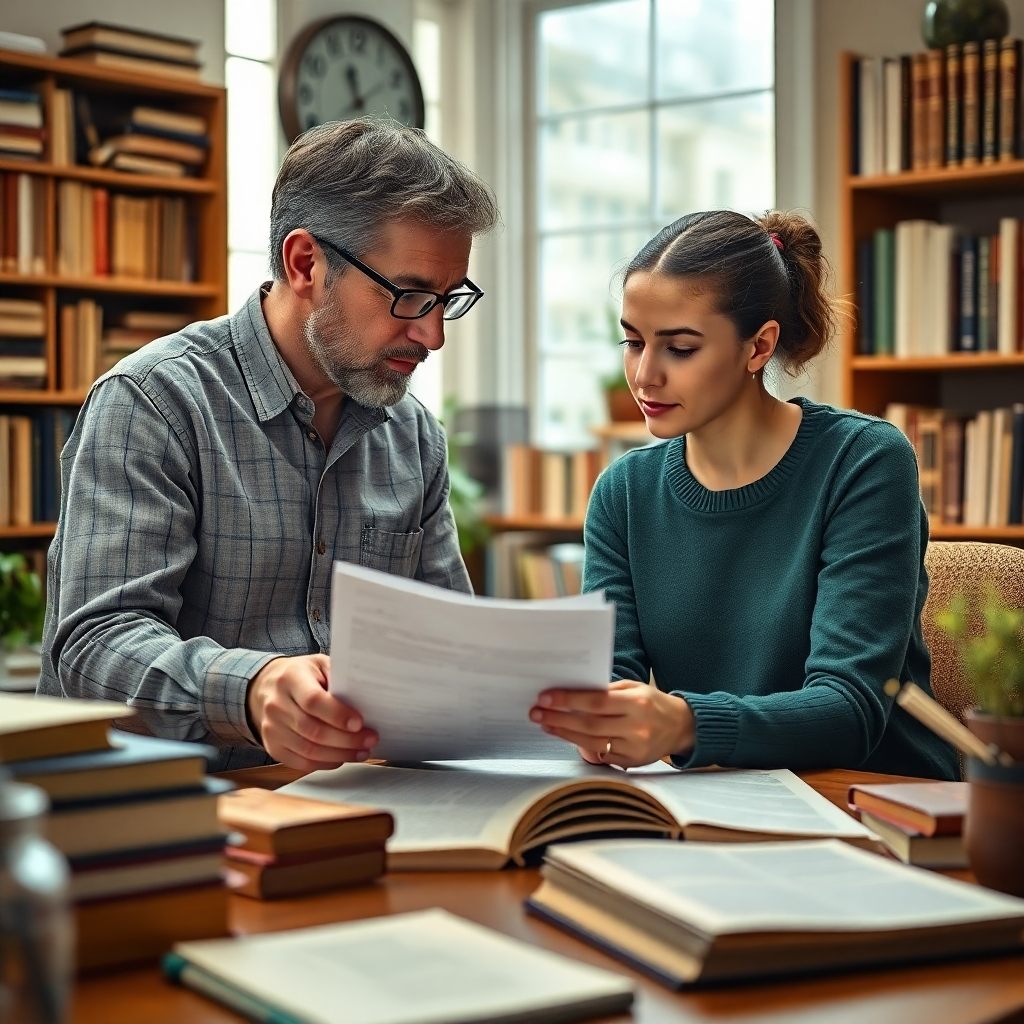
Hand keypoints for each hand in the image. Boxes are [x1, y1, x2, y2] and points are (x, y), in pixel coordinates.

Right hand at [246, 654, 377, 771]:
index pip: (313, 701)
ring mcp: (272, 728)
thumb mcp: (320, 664)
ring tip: (362, 751)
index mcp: (290, 678)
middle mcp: (276, 704)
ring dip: (340, 755)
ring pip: (308, 750)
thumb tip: (366, 699)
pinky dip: (325, 763)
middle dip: (347, 739)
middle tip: (370, 739)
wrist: (267, 686)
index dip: (338, 715)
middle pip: (313, 730)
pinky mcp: (273, 746)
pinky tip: (342, 758)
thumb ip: (339, 678)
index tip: (359, 723)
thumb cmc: (302, 674)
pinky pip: (301, 762)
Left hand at [529, 680, 693, 768]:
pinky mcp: (631, 763)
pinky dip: (581, 746)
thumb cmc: (653, 703)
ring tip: (546, 724)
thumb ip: (606, 691)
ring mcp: (634, 748)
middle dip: (559, 718)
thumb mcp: (634, 688)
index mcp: (637, 703)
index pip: (595, 702)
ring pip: (591, 742)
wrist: (681, 727)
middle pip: (589, 725)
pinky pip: (600, 755)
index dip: (568, 700)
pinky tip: (567, 736)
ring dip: (564, 733)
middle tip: (536, 712)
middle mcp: (636, 728)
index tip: (545, 697)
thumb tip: (572, 694)